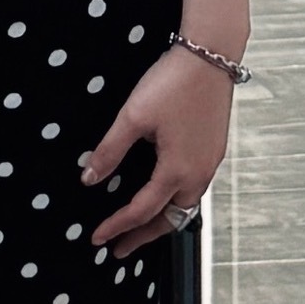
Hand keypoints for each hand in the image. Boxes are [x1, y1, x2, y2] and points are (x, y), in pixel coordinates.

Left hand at [82, 41, 237, 254]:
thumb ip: (110, 151)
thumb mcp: (133, 116)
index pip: (142, 211)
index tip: (98, 238)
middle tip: (120, 248)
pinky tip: (164, 192)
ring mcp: (210, 162)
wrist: (211, 55)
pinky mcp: (214, 150)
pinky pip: (195, 189)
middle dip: (143, 237)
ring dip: (163, 220)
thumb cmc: (174, 82)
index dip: (117, 227)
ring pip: (186, 206)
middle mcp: (198, 173)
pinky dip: (176, 201)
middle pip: (170, 220)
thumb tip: (90, 177)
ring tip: (141, 227)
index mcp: (177, 170)